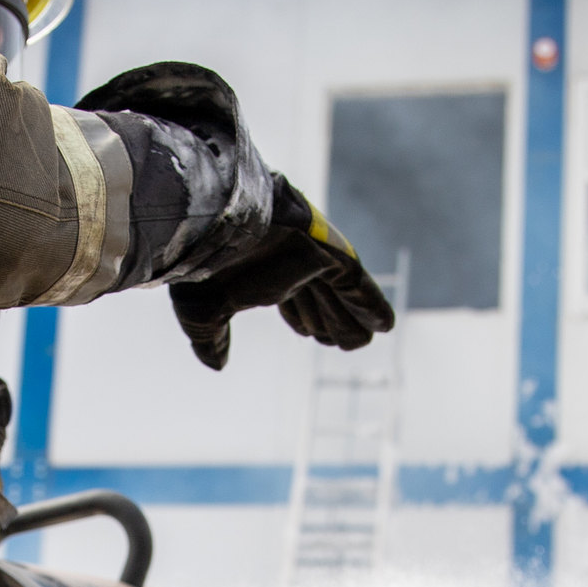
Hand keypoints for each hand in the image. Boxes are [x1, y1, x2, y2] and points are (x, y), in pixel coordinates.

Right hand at [169, 176, 397, 371]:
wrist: (221, 221)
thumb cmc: (206, 260)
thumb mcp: (204, 309)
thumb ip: (211, 338)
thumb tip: (216, 365)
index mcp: (261, 265)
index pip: (286, 292)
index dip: (297, 313)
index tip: (305, 331)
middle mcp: (291, 259)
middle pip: (316, 293)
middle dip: (324, 318)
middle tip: (330, 341)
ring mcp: (315, 256)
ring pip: (339, 294)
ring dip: (346, 320)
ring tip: (357, 342)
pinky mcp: (337, 256)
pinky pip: (360, 287)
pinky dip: (371, 307)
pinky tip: (383, 326)